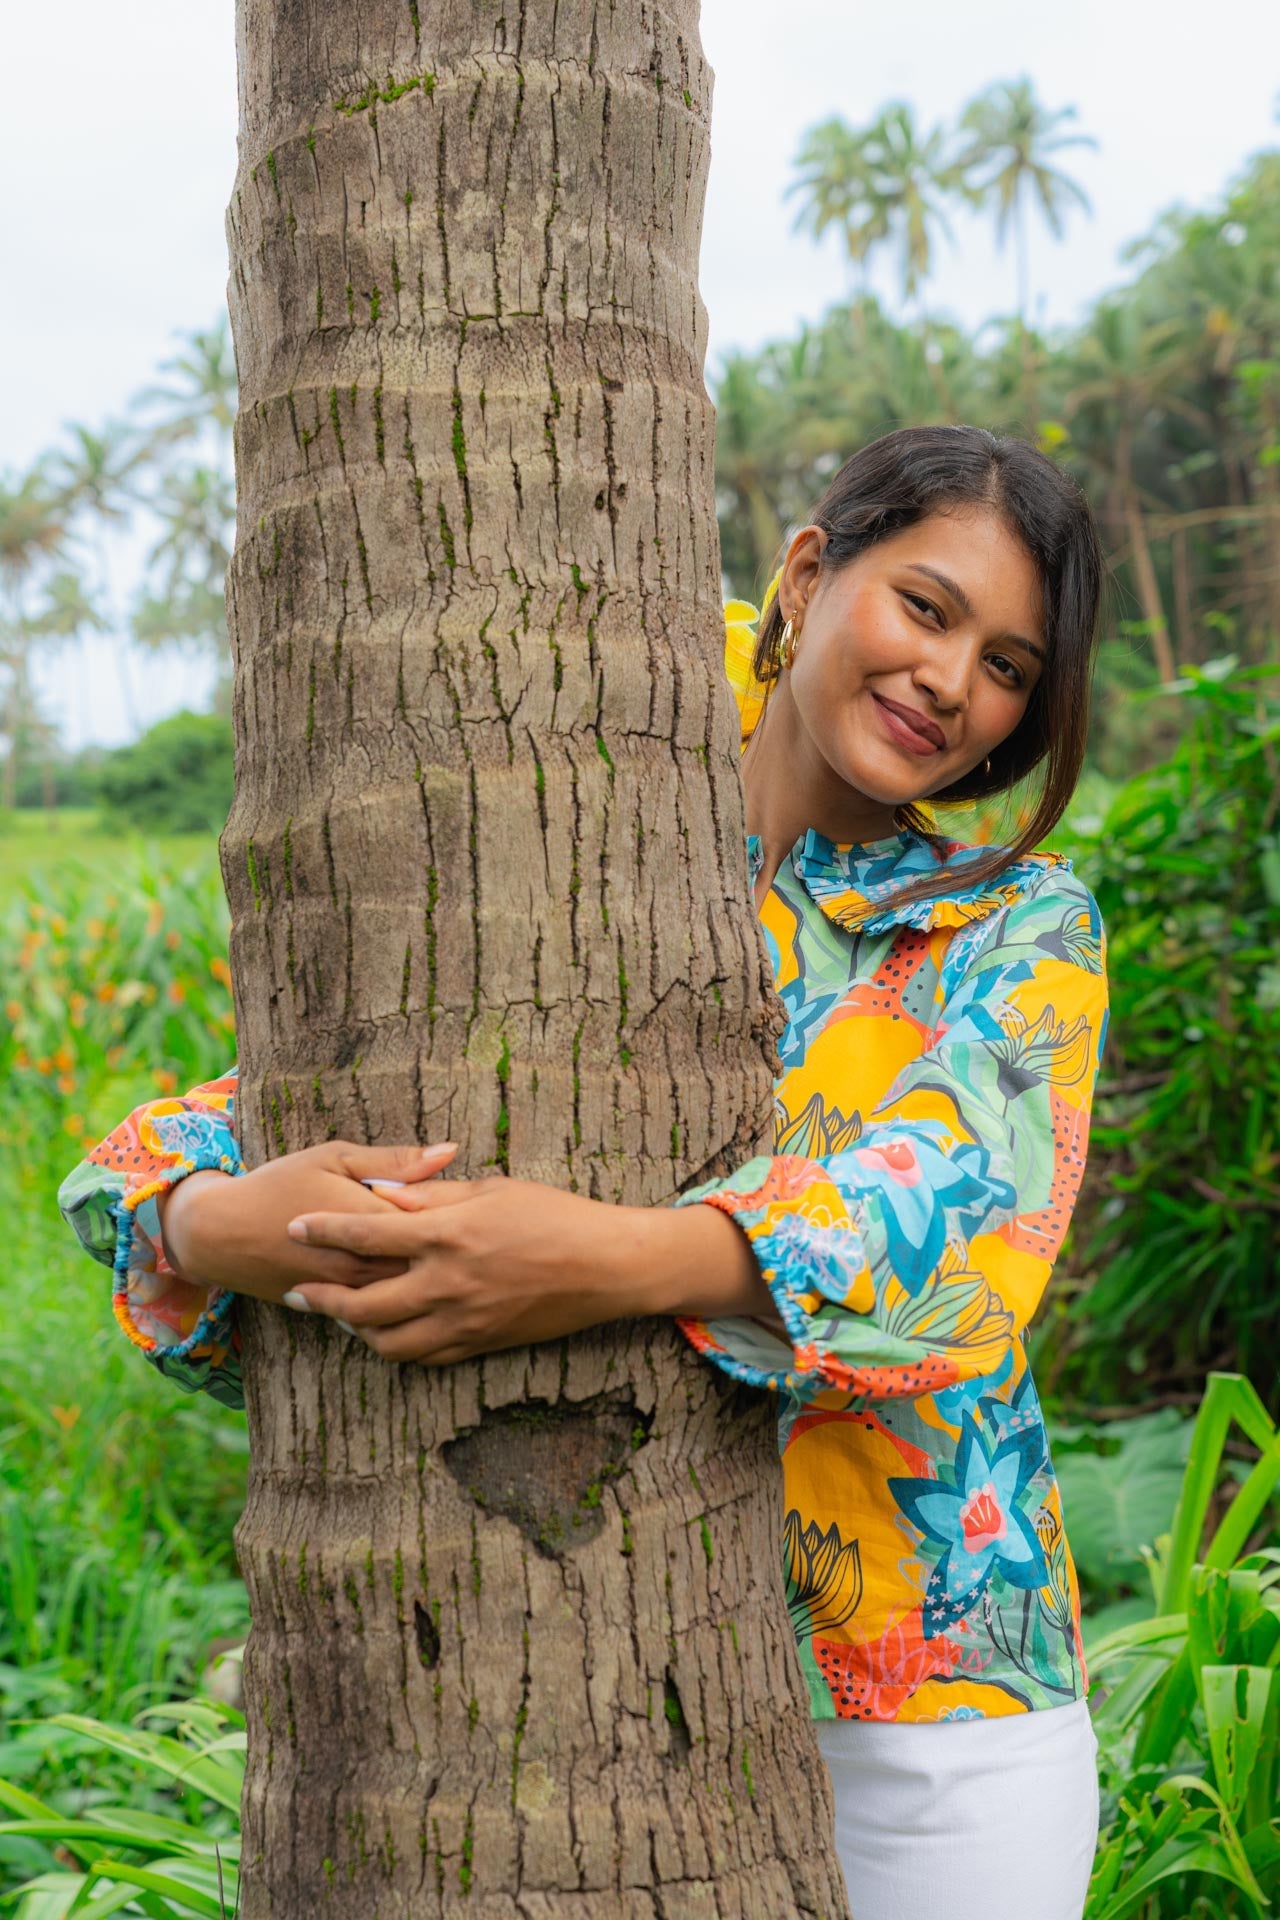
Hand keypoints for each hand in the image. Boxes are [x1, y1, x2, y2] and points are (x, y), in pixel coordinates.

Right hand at [157, 1139, 457, 1303]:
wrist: (221, 1233)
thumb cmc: (281, 1184)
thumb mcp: (335, 1158)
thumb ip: (395, 1161)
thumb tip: (450, 1152)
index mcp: (370, 1217)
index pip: (434, 1223)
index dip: (459, 1217)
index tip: (474, 1209)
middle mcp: (362, 1261)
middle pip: (427, 1265)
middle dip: (451, 1256)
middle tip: (471, 1243)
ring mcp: (349, 1291)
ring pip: (407, 1295)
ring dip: (428, 1281)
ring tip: (448, 1266)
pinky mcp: (335, 1311)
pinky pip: (380, 1313)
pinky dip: (400, 1300)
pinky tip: (415, 1288)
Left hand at [277, 1176, 783, 1363]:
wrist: (607, 1266)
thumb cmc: (555, 1215)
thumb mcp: (493, 1190)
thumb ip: (433, 1196)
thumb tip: (383, 1195)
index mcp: (447, 1234)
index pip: (365, 1232)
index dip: (322, 1228)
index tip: (292, 1225)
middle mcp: (447, 1283)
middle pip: (362, 1300)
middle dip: (321, 1296)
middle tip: (297, 1290)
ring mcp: (463, 1321)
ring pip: (387, 1341)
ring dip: (356, 1329)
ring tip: (341, 1315)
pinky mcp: (480, 1345)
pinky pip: (425, 1357)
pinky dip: (397, 1347)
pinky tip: (387, 1332)